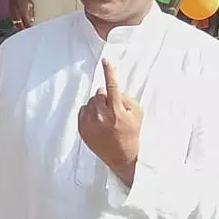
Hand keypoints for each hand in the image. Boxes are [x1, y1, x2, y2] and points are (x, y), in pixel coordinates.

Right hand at [8, 0, 34, 28]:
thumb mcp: (30, 3)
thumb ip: (31, 12)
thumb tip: (32, 20)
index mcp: (23, 13)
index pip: (26, 24)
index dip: (29, 28)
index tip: (32, 30)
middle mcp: (17, 14)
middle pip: (20, 26)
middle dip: (24, 29)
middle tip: (27, 31)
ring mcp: (13, 14)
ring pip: (16, 24)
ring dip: (19, 27)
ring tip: (23, 29)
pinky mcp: (10, 12)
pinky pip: (13, 20)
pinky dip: (15, 23)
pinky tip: (18, 24)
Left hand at [78, 59, 144, 183]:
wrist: (121, 156)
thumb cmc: (131, 133)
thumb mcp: (137, 114)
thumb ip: (126, 98)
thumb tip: (112, 90)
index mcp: (117, 111)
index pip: (112, 86)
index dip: (109, 72)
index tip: (106, 61)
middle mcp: (101, 116)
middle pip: (100, 92)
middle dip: (106, 96)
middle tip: (113, 108)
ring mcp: (90, 123)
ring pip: (91, 101)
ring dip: (97, 104)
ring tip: (106, 117)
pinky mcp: (82, 128)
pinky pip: (83, 110)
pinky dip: (89, 112)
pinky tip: (98, 122)